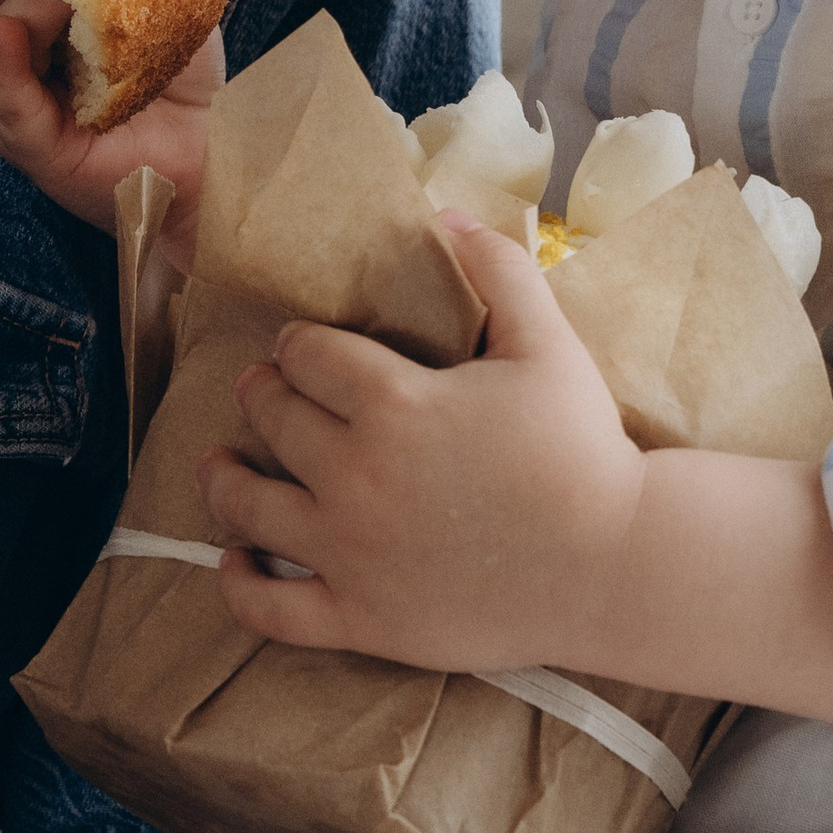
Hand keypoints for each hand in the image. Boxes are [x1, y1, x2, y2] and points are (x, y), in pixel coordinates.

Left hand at [200, 217, 645, 671]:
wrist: (614, 564)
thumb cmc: (582, 449)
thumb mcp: (548, 342)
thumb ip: (499, 269)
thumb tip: (450, 213)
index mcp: (393, 402)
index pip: (310, 356)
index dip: (297, 344)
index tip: (298, 345)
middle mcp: (354, 473)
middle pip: (277, 420)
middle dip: (263, 394)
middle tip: (261, 388)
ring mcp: (350, 552)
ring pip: (251, 508)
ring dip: (224, 479)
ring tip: (218, 465)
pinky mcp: (360, 618)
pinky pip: (271, 608)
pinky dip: (239, 583)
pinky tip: (234, 561)